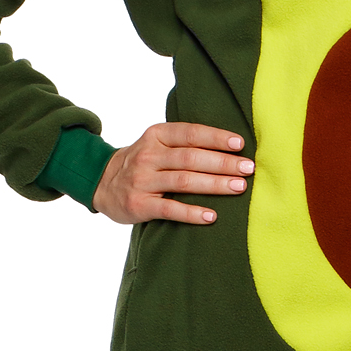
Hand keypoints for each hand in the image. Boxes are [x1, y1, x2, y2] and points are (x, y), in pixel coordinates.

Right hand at [92, 121, 253, 224]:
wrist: (102, 182)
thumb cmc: (144, 162)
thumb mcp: (157, 143)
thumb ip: (185, 142)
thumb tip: (232, 146)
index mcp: (157, 135)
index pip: (190, 133)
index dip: (216, 138)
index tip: (239, 144)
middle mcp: (148, 156)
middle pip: (190, 158)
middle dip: (222, 163)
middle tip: (248, 169)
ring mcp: (142, 181)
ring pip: (183, 181)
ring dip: (214, 184)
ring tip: (238, 187)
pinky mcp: (139, 204)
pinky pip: (169, 209)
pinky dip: (192, 213)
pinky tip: (211, 216)